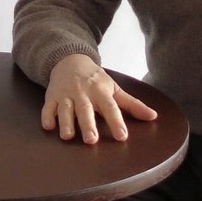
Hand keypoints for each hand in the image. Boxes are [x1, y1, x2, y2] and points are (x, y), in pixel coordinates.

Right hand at [41, 54, 156, 142]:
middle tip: (91, 140)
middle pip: (86, 110)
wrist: (70, 60)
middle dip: (88, 125)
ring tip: (67, 136)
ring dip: (66, 122)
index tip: (122, 136)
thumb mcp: (114, 88)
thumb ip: (132, 104)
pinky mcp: (52, 97)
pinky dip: (47, 116)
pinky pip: (48, 107)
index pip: (110, 107)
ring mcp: (66, 94)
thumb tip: (154, 116)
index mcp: (101, 91)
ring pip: (65, 109)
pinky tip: (48, 127)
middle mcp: (83, 93)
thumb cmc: (95, 79)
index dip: (116, 121)